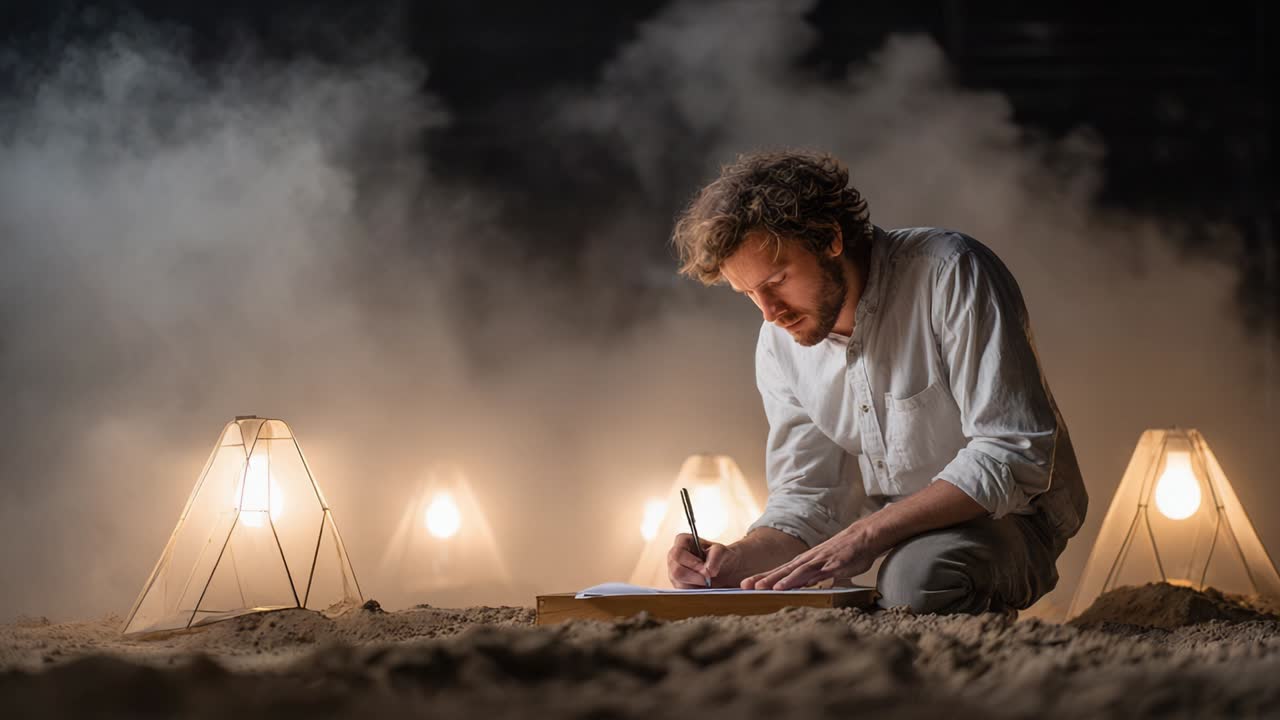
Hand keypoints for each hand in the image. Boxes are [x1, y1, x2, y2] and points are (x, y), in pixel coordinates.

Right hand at [667, 533, 741, 587]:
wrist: (726, 568)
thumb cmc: (720, 556)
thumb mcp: (722, 551)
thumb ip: (715, 556)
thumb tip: (707, 571)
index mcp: (682, 542)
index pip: (678, 554)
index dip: (692, 564)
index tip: (706, 569)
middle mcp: (674, 556)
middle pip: (676, 571)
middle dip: (695, 577)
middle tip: (708, 579)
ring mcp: (673, 572)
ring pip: (679, 584)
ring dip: (696, 585)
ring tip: (708, 582)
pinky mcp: (678, 585)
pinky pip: (683, 592)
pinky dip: (696, 592)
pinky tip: (704, 587)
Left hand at [740, 525, 877, 589]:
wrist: (866, 537)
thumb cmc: (848, 553)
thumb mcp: (829, 568)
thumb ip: (817, 577)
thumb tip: (808, 588)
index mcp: (807, 562)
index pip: (781, 571)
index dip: (765, 577)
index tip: (748, 585)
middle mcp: (808, 560)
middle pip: (781, 571)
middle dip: (762, 578)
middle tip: (743, 586)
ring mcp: (818, 562)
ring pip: (791, 572)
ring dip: (774, 580)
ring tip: (758, 587)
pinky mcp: (828, 566)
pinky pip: (809, 575)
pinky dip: (794, 581)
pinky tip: (784, 587)